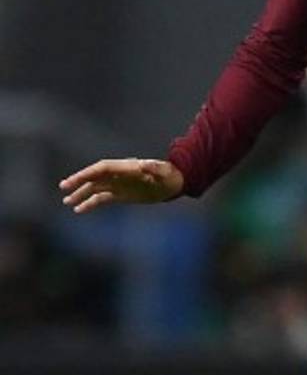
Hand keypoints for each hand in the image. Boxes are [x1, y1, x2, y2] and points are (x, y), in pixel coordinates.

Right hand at [60, 158, 184, 212]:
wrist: (174, 183)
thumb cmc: (170, 175)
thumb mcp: (164, 172)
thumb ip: (154, 169)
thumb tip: (145, 165)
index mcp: (126, 168)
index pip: (102, 168)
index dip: (87, 173)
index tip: (74, 179)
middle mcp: (119, 175)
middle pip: (95, 176)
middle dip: (79, 181)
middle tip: (63, 187)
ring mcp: (119, 184)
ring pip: (95, 187)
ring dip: (81, 193)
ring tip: (66, 201)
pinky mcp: (121, 194)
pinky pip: (102, 198)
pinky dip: (90, 203)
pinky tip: (79, 209)